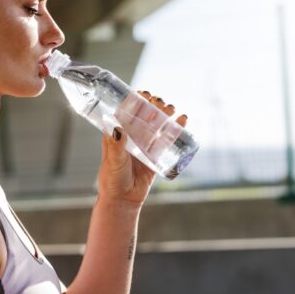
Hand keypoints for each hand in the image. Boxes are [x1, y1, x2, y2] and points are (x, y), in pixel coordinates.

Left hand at [97, 91, 187, 207]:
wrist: (123, 200)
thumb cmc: (112, 179)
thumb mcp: (113, 160)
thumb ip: (115, 145)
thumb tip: (116, 126)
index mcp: (117, 134)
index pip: (126, 113)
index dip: (135, 101)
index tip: (144, 93)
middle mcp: (131, 138)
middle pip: (144, 117)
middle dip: (152, 106)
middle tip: (160, 101)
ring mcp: (144, 146)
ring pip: (156, 126)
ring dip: (164, 115)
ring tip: (172, 108)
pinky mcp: (155, 156)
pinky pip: (166, 140)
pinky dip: (175, 129)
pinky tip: (182, 120)